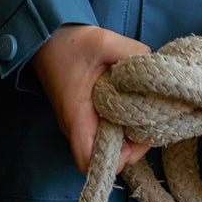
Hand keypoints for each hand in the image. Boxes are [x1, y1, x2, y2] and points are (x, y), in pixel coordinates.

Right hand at [32, 24, 151, 173]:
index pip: (89, 161)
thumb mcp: (103, 41)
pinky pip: (106, 132)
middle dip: (132, 146)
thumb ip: (131, 51)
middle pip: (105, 158)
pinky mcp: (85, 116)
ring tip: (144, 110)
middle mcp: (77, 126)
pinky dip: (122, 125)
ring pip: (108, 145)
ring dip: (128, 135)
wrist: (48, 40)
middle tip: (149, 120)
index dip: (115, 160)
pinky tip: (133, 104)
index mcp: (77, 116)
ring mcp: (81, 123)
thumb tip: (153, 63)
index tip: (134, 139)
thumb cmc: (70, 44)